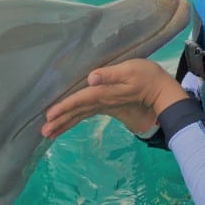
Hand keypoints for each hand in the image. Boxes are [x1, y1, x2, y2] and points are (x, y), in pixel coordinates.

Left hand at [41, 58, 187, 139]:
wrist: (161, 92)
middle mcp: (101, 102)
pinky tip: (65, 123)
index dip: (64, 107)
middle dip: (59, 122)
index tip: (49, 116)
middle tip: (43, 133)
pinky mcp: (106, 105)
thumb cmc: (147, 76)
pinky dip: (73, 119)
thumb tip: (91, 78)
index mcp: (104, 93)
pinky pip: (85, 114)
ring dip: (64, 123)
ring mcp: (104, 105)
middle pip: (76, 112)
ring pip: (80, 115)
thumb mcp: (130, 71)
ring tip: (48, 134)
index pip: (80, 100)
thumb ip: (110, 74)